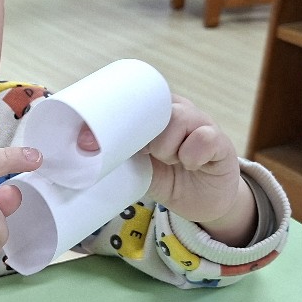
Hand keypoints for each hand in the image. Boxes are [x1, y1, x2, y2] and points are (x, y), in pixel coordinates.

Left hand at [77, 97, 256, 245]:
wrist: (202, 202)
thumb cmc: (166, 177)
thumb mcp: (136, 166)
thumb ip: (118, 154)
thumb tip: (81, 150)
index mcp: (153, 113)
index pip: (134, 99)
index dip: (114, 115)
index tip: (92, 140)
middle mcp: (177, 111)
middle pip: (156, 107)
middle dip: (142, 135)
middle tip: (145, 155)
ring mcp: (201, 123)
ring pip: (179, 118)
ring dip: (167, 146)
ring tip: (170, 161)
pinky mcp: (220, 142)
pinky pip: (204, 138)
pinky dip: (191, 155)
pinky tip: (190, 165)